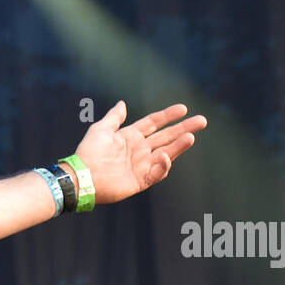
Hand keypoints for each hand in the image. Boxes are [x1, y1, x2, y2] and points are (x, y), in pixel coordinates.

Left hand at [71, 100, 206, 204]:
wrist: (82, 177)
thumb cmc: (88, 153)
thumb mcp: (100, 130)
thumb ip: (114, 118)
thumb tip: (122, 103)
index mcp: (130, 137)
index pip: (154, 124)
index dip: (168, 116)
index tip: (183, 108)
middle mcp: (138, 151)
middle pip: (166, 137)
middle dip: (183, 129)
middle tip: (202, 121)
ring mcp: (140, 166)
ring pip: (166, 154)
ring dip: (179, 146)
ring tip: (191, 136)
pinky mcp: (140, 181)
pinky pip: (157, 173)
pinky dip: (163, 166)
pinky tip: (165, 156)